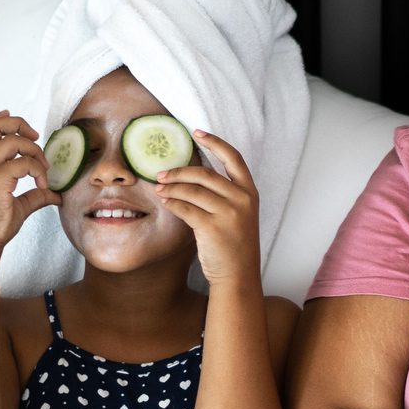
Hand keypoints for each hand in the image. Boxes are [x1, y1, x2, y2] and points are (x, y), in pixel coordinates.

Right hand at [0, 111, 59, 252]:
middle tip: (34, 136)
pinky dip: (39, 171)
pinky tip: (43, 185)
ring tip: (43, 168)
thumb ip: (35, 195)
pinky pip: (24, 163)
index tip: (10, 116)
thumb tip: (55, 195)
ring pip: (12, 140)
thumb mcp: (17, 205)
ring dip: (34, 150)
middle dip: (17, 123)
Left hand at [154, 130, 259, 283]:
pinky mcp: (212, 227)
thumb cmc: (234, 244)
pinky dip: (172, 203)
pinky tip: (165, 202)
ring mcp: (229, 213)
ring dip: (171, 187)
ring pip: (192, 190)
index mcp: (250, 192)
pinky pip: (185, 208)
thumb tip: (191, 175)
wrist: (238, 275)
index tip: (197, 132)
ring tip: (159, 188)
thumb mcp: (239, 214)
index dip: (215, 142)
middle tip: (161, 173)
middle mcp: (242, 199)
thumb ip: (224, 194)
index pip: (233, 158)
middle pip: (205, 173)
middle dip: (179, 171)